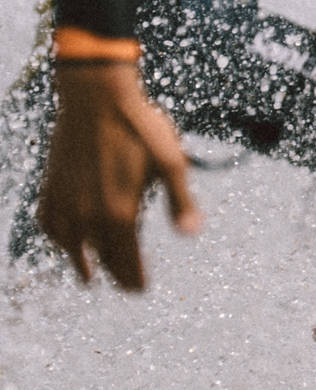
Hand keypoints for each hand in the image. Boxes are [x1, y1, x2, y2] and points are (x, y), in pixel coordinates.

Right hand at [43, 58, 197, 291]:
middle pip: (101, 258)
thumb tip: (192, 235)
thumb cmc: (139, 128)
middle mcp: (87, 215)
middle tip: (125, 287)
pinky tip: (64, 241)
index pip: (127, 262)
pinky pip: (49, 224)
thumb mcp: (171, 162)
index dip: (134, 280)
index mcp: (120, 213)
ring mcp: (65, 203)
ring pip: (71, 247)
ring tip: (89, 277)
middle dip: (115, 275)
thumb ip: (181, 202)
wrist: (95, 98)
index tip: (140, 290)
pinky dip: (57, 238)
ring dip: (82, 263)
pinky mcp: (50, 188)